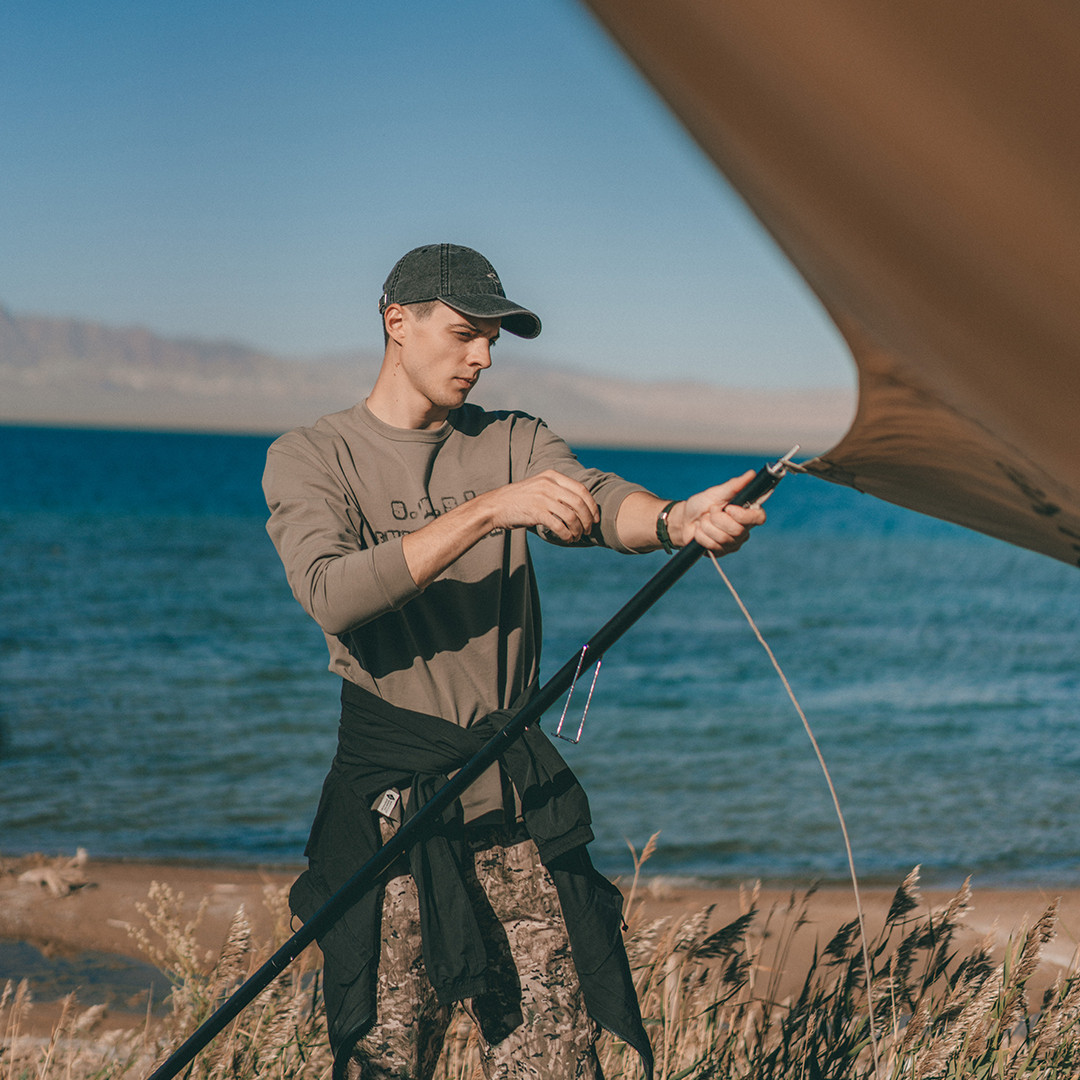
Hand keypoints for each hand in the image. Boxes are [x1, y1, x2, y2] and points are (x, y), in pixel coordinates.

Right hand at [482, 469, 599, 542]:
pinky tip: (567, 538)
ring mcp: (542, 497)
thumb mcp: (539, 486)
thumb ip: (557, 489)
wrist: (495, 506)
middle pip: (579, 503)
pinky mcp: (536, 512)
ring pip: (571, 516)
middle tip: (588, 530)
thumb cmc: (519, 499)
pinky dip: (567, 534)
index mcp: (552, 476)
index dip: (592, 506)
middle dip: (588, 520)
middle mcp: (549, 484)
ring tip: (576, 536)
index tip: (595, 518)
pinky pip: (559, 525)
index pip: (581, 489)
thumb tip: (580, 505)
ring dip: (578, 529)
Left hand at [668, 470, 766, 552]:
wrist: (684, 519)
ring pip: (723, 538)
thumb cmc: (702, 504)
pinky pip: (713, 546)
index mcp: (746, 513)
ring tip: (703, 521)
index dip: (744, 515)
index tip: (729, 508)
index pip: (759, 518)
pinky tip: (700, 531)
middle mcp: (743, 530)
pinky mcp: (721, 551)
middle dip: (717, 518)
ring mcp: (732, 543)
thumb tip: (751, 474)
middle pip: (737, 530)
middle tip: (710, 512)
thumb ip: (735, 485)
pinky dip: (701, 536)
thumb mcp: (717, 492)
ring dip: (707, 526)